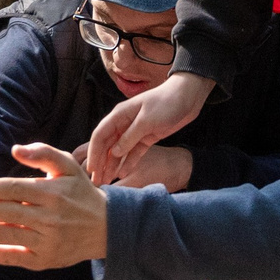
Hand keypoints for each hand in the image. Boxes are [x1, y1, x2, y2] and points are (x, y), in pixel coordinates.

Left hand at [0, 143, 109, 269]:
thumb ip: (43, 153)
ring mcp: (47, 241)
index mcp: (52, 192)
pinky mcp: (45, 260)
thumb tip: (15, 150)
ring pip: (8, 235)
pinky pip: (14, 257)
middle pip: (7, 212)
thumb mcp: (68, 166)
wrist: (106, 228)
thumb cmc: (81, 193)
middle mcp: (50, 217)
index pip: (14, 189)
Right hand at [85, 72, 213, 184]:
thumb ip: (129, 137)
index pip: (100, 135)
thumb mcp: (147, 120)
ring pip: (119, 151)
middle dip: (100, 163)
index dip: (94, 153)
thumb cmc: (166, 103)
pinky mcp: (147, 137)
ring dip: (112, 165)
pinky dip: (128, 162)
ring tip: (107, 181)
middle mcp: (124, 123)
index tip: (91, 170)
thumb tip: (114, 152)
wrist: (188, 97)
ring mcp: (135, 131)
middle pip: (107, 145)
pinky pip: (134, 153)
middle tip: (97, 181)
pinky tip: (123, 174)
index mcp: (119, 115)